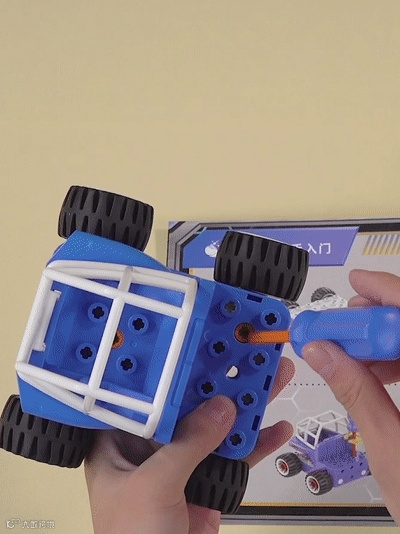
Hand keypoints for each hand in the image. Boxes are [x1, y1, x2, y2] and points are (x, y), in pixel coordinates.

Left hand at [85, 357, 293, 533]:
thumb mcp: (153, 487)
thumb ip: (187, 445)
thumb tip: (221, 408)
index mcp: (120, 442)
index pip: (148, 394)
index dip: (174, 368)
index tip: (202, 343)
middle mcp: (150, 448)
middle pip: (189, 405)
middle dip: (221, 381)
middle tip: (248, 356)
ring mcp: (181, 465)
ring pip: (215, 427)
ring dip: (245, 405)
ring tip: (273, 378)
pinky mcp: (206, 483)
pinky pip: (232, 456)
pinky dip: (255, 443)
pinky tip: (276, 427)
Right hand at [302, 269, 399, 523]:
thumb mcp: (390, 448)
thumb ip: (355, 391)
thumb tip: (321, 350)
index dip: (389, 292)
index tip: (356, 285)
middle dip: (383, 316)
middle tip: (345, 324)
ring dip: (388, 341)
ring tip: (352, 355)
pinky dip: (399, 361)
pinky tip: (377, 373)